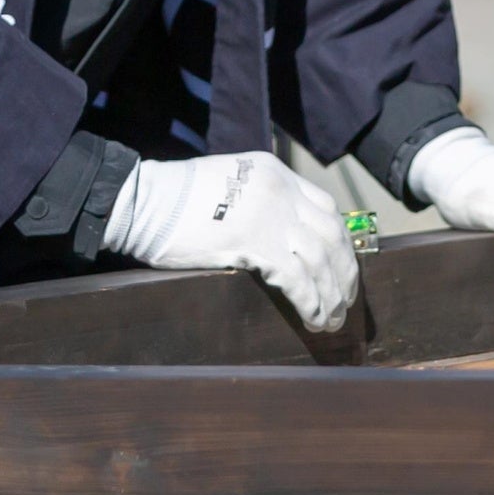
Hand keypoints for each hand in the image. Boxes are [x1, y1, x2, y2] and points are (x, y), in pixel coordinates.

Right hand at [104, 151, 362, 331]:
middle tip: (345, 301)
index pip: (327, 208)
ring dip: (331, 295)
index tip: (343, 266)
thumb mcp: (229, 181)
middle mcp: (282, 192)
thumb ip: (257, 198)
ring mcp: (271, 216)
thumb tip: (275, 230)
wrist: (148, 199)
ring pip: (320, 261)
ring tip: (332, 320)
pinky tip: (313, 319)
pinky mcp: (256, 244)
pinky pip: (297, 279)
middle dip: (344, 272)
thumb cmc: (177, 197)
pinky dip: (311, 302)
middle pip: (332, 235)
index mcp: (277, 174)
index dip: (341, 241)